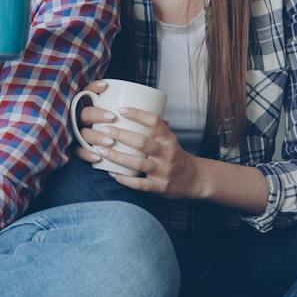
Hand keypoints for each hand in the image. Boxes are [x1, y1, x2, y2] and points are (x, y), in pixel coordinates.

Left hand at [76, 105, 203, 198]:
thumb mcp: (169, 139)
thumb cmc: (175, 156)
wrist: (194, 179)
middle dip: (120, 135)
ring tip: (101, 150)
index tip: (120, 110)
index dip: (137, 114)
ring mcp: (164, 171)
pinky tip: (112, 173)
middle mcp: (167, 153)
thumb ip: (153, 128)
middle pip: (142, 142)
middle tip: (103, 130)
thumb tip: (130, 112)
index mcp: (169, 139)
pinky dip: (125, 179)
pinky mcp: (160, 186)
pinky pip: (140, 184)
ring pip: (138, 163)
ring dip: (117, 157)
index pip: (154, 122)